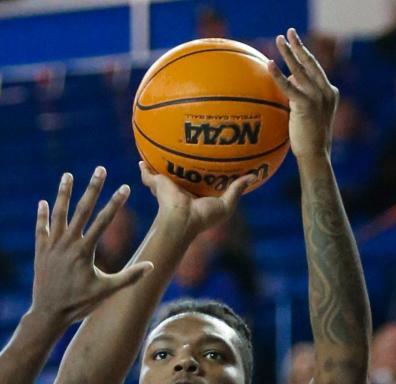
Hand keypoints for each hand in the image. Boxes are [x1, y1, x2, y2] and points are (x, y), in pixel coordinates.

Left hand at [29, 167, 154, 329]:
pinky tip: (43, 202)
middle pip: (82, 210)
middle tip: (100, 169)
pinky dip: (42, 215)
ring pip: (58, 214)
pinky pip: (41, 229)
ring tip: (67, 175)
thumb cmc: (80, 304)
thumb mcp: (107, 291)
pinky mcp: (41, 252)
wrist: (49, 314)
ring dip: (63, 193)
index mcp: (85, 251)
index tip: (125, 187)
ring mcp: (52, 246)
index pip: (104, 221)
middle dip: (93, 188)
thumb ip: (129, 277)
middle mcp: (67, 244)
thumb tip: (152, 266)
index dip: (116, 203)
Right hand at [139, 161, 253, 236]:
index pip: (198, 182)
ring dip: (158, 165)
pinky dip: (144, 168)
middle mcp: (180, 191)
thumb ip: (237, 189)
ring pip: (162, 174)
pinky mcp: (157, 185)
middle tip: (182, 152)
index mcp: (195, 196)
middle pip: (179, 176)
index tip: (206, 162)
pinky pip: (148, 174)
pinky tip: (141, 160)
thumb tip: (255, 175)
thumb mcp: (226, 204)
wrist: (181, 221)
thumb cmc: (203, 217)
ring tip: (157, 151)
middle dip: (179, 167)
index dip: (202, 174)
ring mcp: (167, 188)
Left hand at [268, 28, 338, 160]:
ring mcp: (318, 96)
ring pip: (301, 69)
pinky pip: (289, 87)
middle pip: (310, 62)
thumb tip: (288, 82)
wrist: (316, 154)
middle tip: (289, 32)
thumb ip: (299, 98)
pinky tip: (269, 65)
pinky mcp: (307, 105)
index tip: (297, 43)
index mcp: (329, 92)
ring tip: (278, 40)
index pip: (315, 70)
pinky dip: (278, 75)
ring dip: (289, 53)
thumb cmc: (308, 140)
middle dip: (299, 46)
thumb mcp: (305, 115)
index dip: (305, 56)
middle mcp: (326, 90)